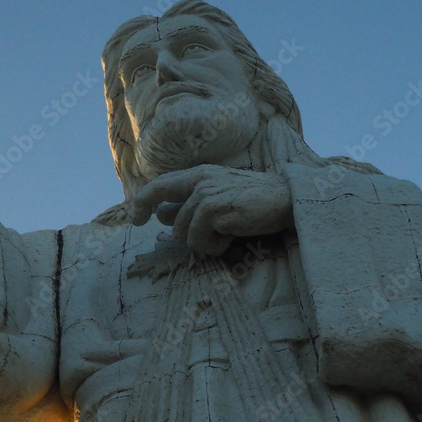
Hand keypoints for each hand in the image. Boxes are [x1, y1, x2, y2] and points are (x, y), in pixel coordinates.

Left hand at [130, 165, 293, 255]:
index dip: (143, 202)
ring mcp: (205, 195)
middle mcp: (198, 181)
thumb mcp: (217, 196)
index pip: (159, 185)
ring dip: (204, 243)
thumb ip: (190, 203)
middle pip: (167, 215)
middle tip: (205, 241)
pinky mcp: (214, 210)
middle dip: (179, 234)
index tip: (135, 219)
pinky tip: (231, 239)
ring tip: (226, 237)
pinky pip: (199, 240)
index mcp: (198, 174)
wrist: (286, 199)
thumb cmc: (253, 200)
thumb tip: (160, 214)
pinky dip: (214, 247)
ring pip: (183, 233)